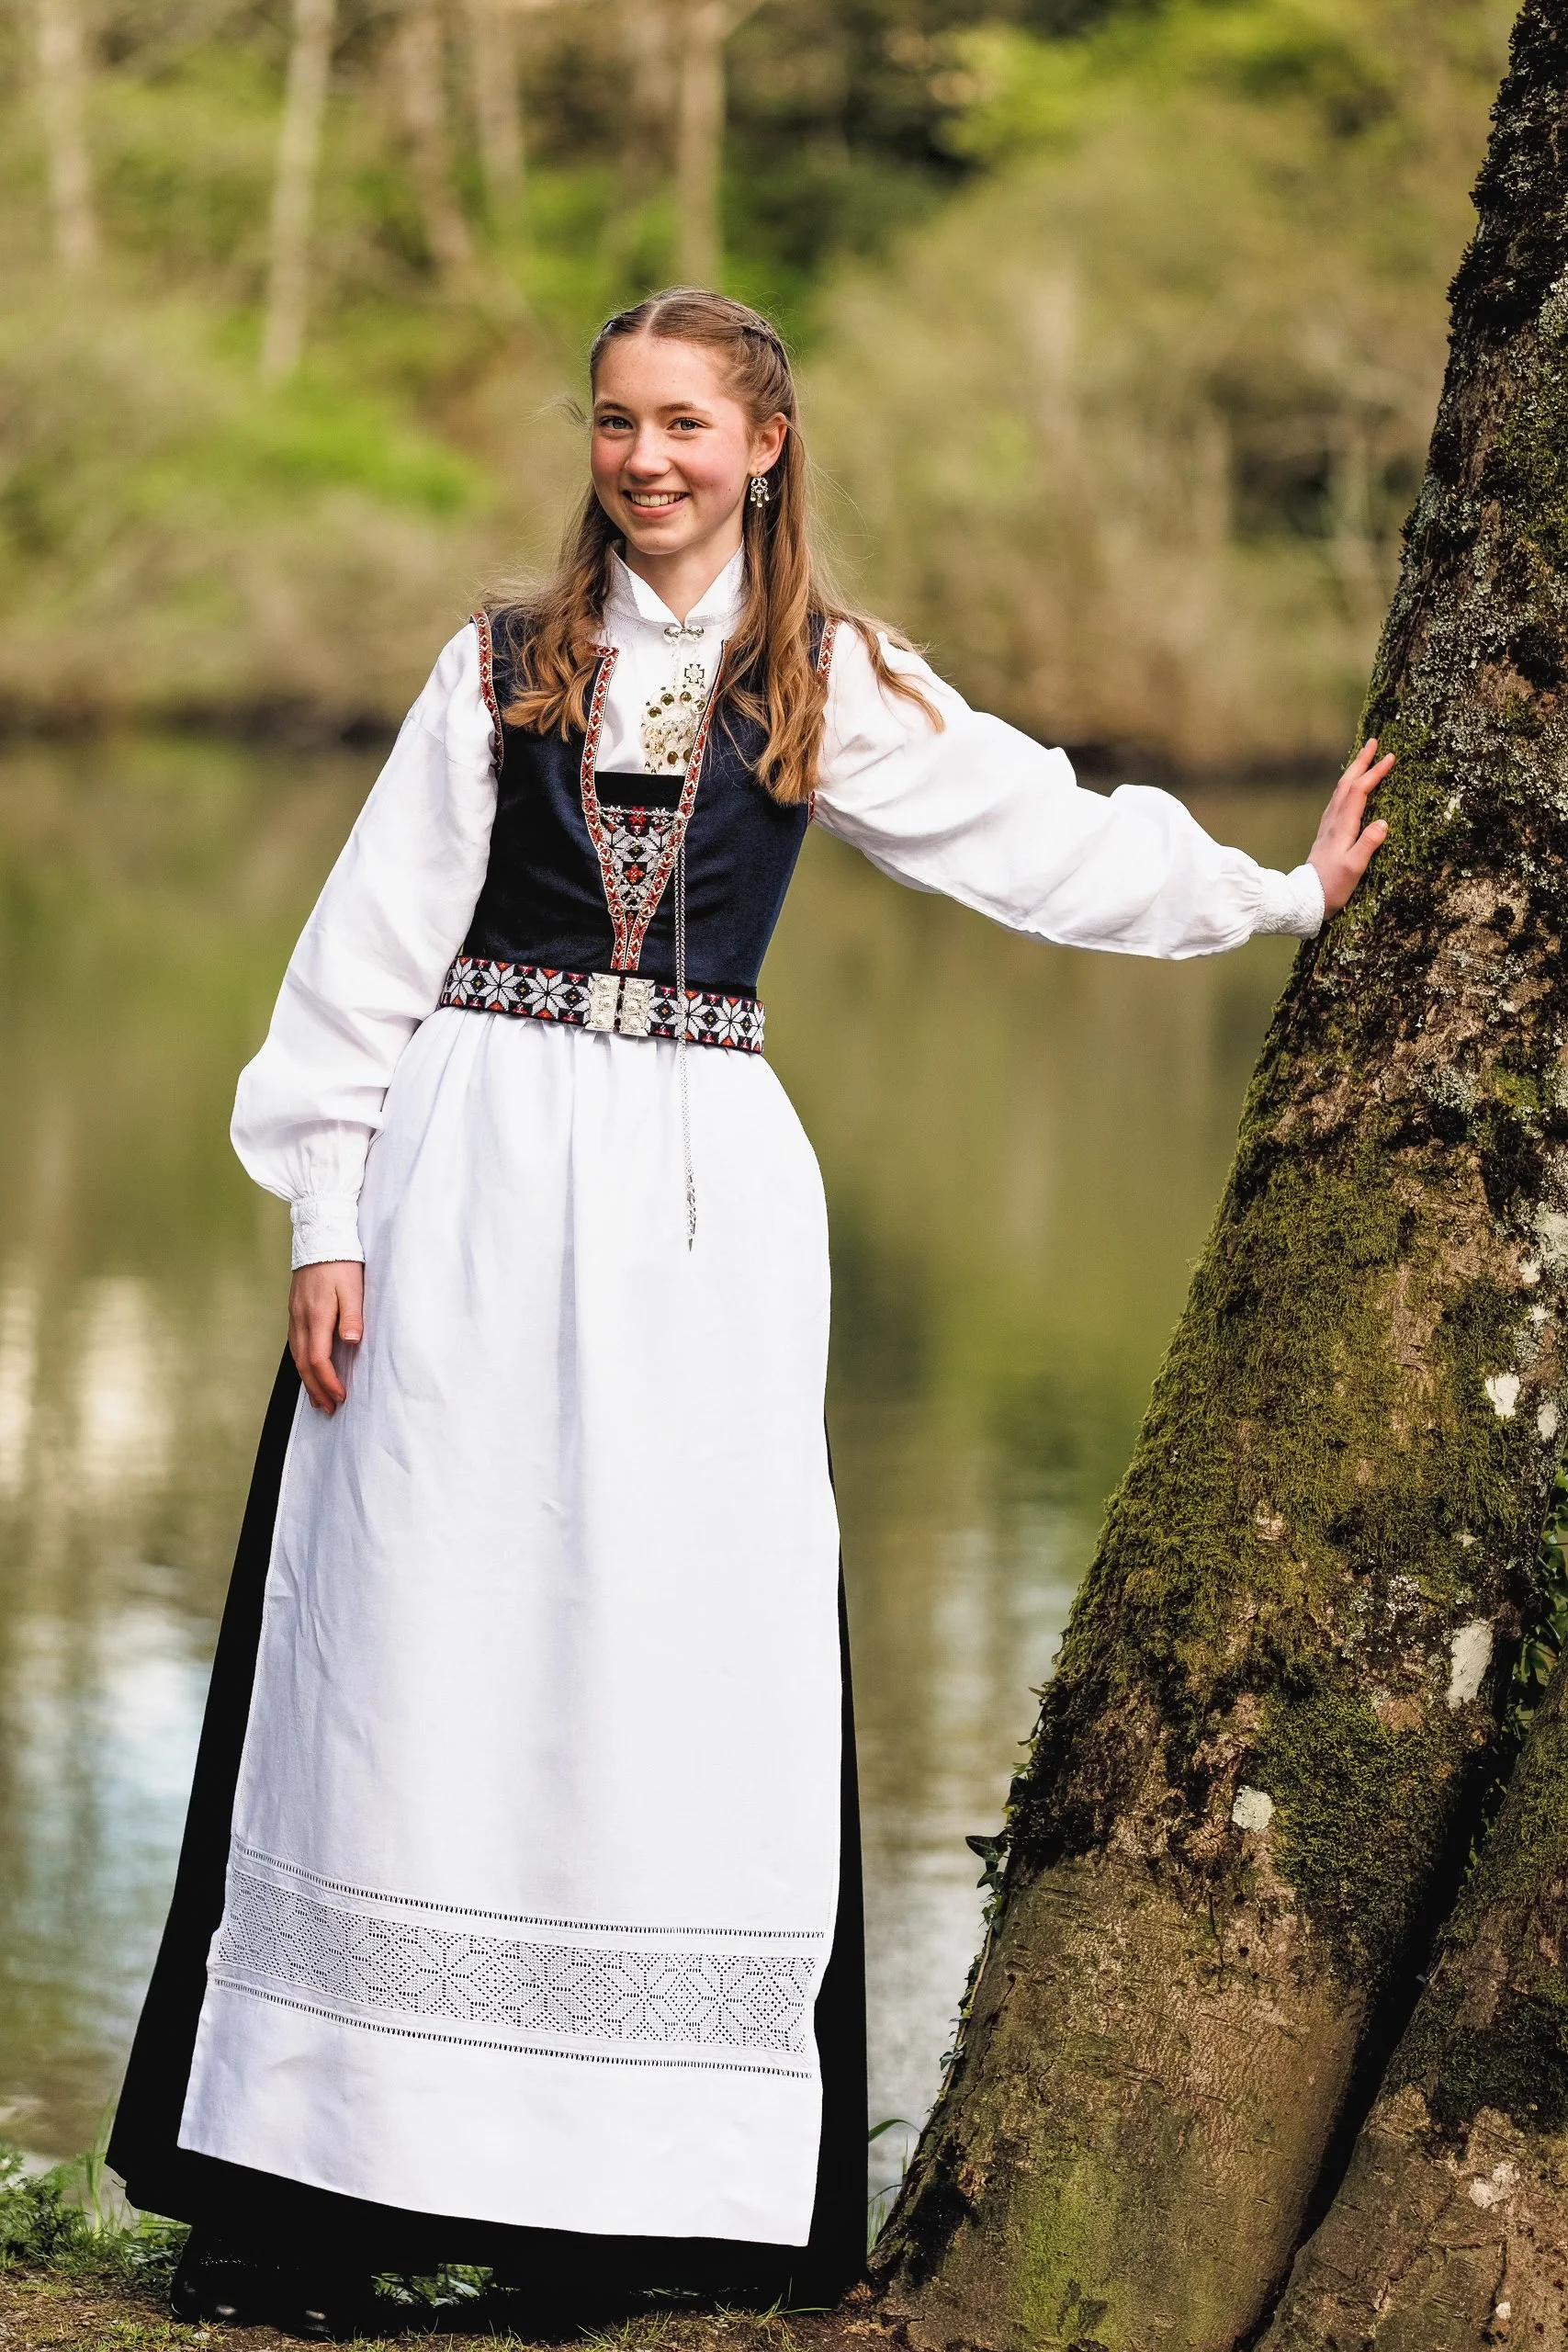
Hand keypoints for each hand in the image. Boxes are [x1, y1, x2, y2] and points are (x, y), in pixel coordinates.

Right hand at [288, 1260, 364, 1414]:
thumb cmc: (341, 1262)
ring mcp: (295, 1316)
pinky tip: (309, 1371)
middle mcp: (300, 1319)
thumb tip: (351, 1341)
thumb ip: (351, 1315)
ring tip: (318, 1399)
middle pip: (304, 1364)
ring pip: (297, 1356)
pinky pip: (295, 1345)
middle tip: (329, 1409)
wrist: (320, 1237)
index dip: (329, 1381)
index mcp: (316, 1316)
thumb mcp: (352, 1287)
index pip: (319, 1359)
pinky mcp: (295, 1311)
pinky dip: (302, 1364)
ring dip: (307, 1380)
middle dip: (316, 1389)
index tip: (341, 1396)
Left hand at [1309, 738, 1392, 914]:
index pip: (1359, 791)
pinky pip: (1339, 800)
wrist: (1305, 899)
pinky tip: (1351, 787)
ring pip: (1341, 790)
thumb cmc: (1332, 886)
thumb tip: (1384, 823)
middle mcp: (1333, 821)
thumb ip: (1368, 845)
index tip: (1390, 757)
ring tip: (1365, 757)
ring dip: (1354, 771)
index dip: (1374, 772)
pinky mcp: (1327, 833)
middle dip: (1361, 762)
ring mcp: (1328, 826)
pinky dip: (1348, 786)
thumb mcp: (1354, 868)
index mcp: (1342, 827)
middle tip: (1373, 742)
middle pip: (1347, 784)